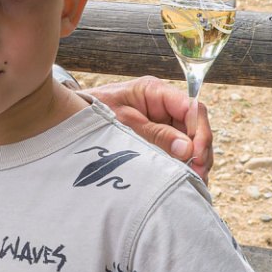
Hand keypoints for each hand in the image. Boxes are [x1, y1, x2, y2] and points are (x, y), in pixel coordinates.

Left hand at [85, 76, 212, 178]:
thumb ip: (156, 135)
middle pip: (195, 126)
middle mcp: (164, 104)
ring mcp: (163, 120)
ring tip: (195, 180)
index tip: (198, 154)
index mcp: (155, 91)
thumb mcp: (124, 123)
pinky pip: (178, 148)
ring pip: (190, 139)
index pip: (191, 107)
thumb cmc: (94, 112)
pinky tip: (186, 178)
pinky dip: (183, 163)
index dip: (200, 131)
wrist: (71, 116)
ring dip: (195, 159)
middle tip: (199, 173)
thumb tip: (188, 149)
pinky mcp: (159, 135)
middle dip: (201, 150)